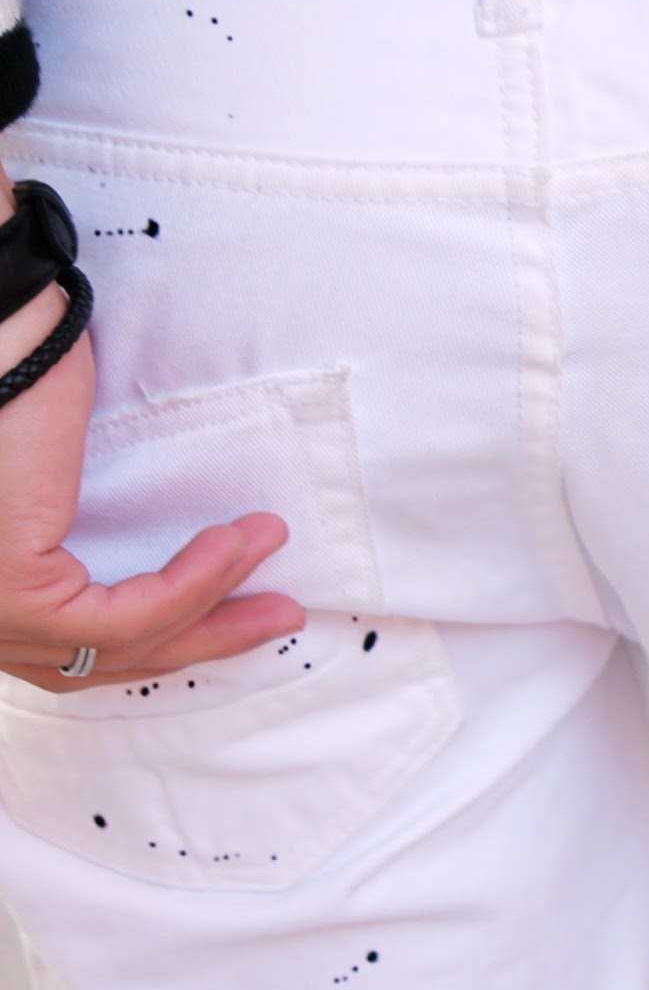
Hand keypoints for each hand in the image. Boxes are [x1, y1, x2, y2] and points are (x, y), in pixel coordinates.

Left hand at [0, 166, 305, 690]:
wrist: (3, 328)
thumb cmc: (14, 377)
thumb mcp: (55, 475)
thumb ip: (81, 531)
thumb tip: (153, 556)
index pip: (69, 650)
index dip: (164, 637)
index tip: (237, 608)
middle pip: (95, 661)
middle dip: (202, 639)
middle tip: (280, 616)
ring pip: (113, 646)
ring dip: (210, 605)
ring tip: (265, 544)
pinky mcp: (9, 587)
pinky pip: (117, 616)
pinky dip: (188, 587)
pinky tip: (229, 545)